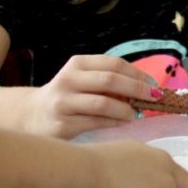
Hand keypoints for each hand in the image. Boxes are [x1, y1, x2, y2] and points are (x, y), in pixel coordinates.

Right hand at [27, 55, 159, 137]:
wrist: (32, 116)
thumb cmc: (68, 96)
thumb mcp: (84, 80)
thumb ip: (109, 80)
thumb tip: (147, 88)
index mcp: (77, 64)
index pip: (113, 64)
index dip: (137, 73)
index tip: (153, 84)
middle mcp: (68, 80)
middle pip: (110, 81)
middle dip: (137, 89)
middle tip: (155, 98)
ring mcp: (63, 103)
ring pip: (103, 104)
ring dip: (126, 109)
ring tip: (137, 114)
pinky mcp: (62, 124)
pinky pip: (96, 122)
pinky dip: (114, 122)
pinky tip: (123, 123)